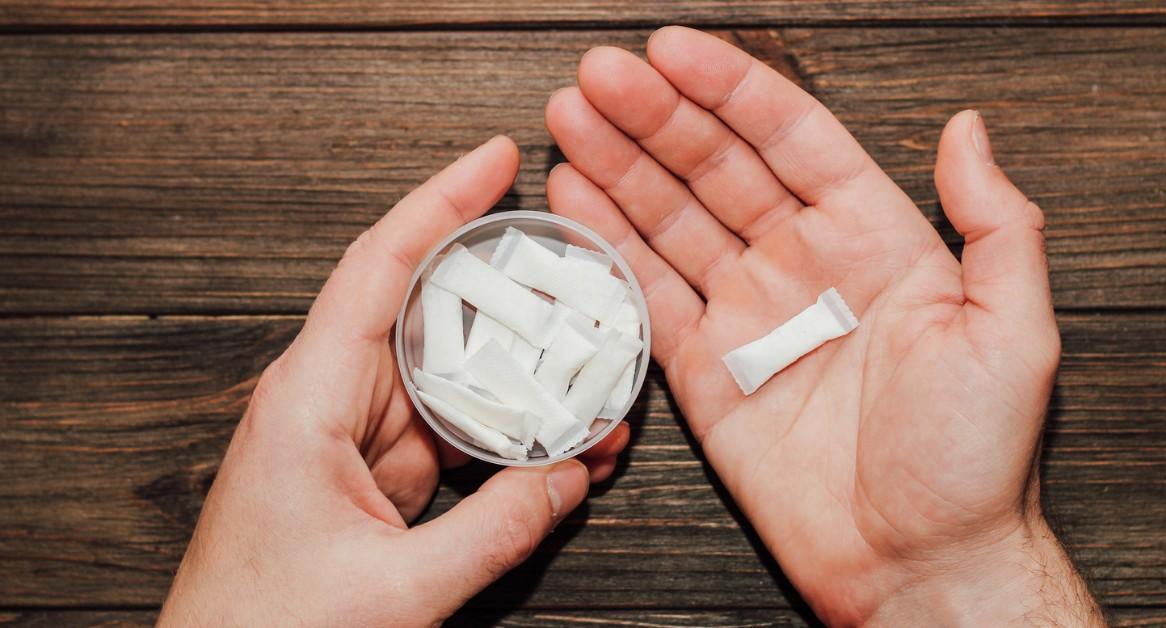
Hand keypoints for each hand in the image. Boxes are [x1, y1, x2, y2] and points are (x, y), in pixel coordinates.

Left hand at [158, 136, 628, 626]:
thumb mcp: (397, 587)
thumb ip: (496, 530)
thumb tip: (568, 477)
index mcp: (308, 397)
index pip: (380, 267)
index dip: (440, 202)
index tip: (495, 158)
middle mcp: (328, 400)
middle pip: (432, 317)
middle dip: (511, 300)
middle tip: (580, 283)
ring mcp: (351, 438)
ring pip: (450, 379)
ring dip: (517, 382)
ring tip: (591, 383)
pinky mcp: (371, 475)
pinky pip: (450, 433)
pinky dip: (501, 437)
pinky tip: (555, 447)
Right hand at [545, 27, 1101, 625]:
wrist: (918, 562)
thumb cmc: (975, 458)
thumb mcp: (1014, 331)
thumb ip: (998, 223)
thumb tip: (969, 129)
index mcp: (873, 239)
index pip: (790, 139)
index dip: (729, 90)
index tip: (672, 51)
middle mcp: (803, 265)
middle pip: (715, 167)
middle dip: (653, 117)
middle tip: (597, 75)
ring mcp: (748, 315)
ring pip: (671, 220)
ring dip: (619, 166)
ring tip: (570, 115)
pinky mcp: (704, 371)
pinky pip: (648, 296)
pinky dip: (610, 247)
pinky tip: (576, 199)